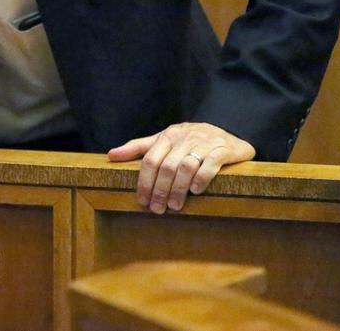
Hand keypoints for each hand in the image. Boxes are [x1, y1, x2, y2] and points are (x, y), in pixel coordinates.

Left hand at [108, 122, 254, 213]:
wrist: (228, 132)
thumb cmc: (190, 140)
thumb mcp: (164, 140)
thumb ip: (138, 148)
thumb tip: (110, 155)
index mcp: (168, 136)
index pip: (150, 160)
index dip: (144, 182)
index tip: (142, 201)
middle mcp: (185, 138)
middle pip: (166, 167)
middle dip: (160, 190)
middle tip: (157, 209)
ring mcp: (205, 142)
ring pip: (186, 166)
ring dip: (178, 189)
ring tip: (175, 206)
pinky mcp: (224, 149)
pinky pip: (211, 164)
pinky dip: (202, 178)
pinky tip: (196, 191)